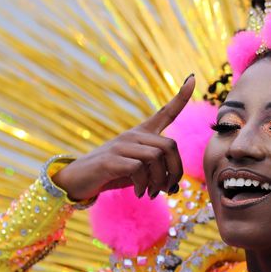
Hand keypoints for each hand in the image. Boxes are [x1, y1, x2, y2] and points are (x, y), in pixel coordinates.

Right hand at [52, 75, 194, 200]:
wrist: (78, 180)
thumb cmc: (113, 173)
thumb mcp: (139, 171)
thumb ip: (157, 173)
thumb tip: (175, 185)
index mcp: (142, 134)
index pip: (165, 112)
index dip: (180, 97)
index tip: (192, 78)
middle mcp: (133, 135)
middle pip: (170, 145)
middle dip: (175, 171)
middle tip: (168, 188)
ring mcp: (121, 145)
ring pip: (156, 157)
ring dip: (158, 181)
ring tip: (151, 193)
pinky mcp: (110, 159)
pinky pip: (139, 168)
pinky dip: (144, 185)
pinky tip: (139, 193)